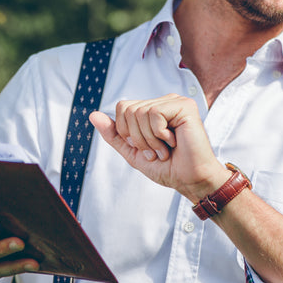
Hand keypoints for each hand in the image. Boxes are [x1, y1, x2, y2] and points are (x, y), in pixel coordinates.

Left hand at [89, 94, 228, 200]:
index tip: (145, 148)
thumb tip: (92, 115)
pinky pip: (154, 114)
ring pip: (140, 112)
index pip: (122, 107)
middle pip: (128, 110)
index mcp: (152, 110)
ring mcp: (175, 102)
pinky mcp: (185, 106)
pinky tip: (174, 142)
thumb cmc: (168, 168)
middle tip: (156, 151)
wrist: (190, 180)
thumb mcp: (133, 152)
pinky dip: (159, 134)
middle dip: (137, 138)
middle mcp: (164, 102)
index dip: (126, 131)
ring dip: (149, 139)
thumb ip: (114, 134)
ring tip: (165, 149)